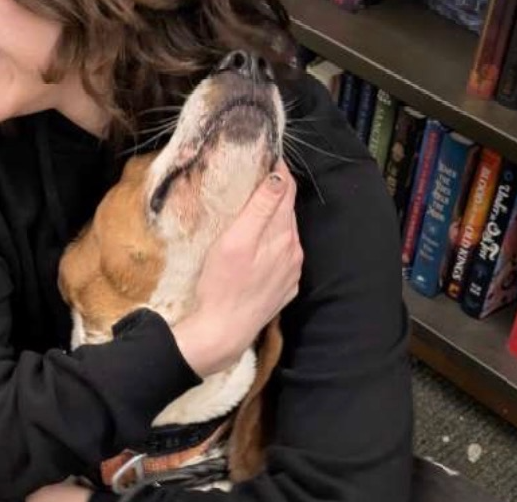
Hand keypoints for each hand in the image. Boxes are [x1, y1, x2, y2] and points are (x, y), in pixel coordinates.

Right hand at [174, 159, 302, 376]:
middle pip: (287, 210)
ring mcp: (292, 272)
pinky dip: (273, 245)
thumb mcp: (236, 240)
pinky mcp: (285, 288)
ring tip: (252, 211)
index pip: (286, 188)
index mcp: (283, 234)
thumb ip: (261, 207)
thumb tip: (280, 175)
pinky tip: (257, 248)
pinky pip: (283, 257)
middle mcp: (294, 251)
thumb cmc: (223, 285)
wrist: (224, 332)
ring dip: (273, 219)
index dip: (276, 168)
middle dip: (274, 192)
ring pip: (286, 233)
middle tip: (251, 178)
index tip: (261, 155)